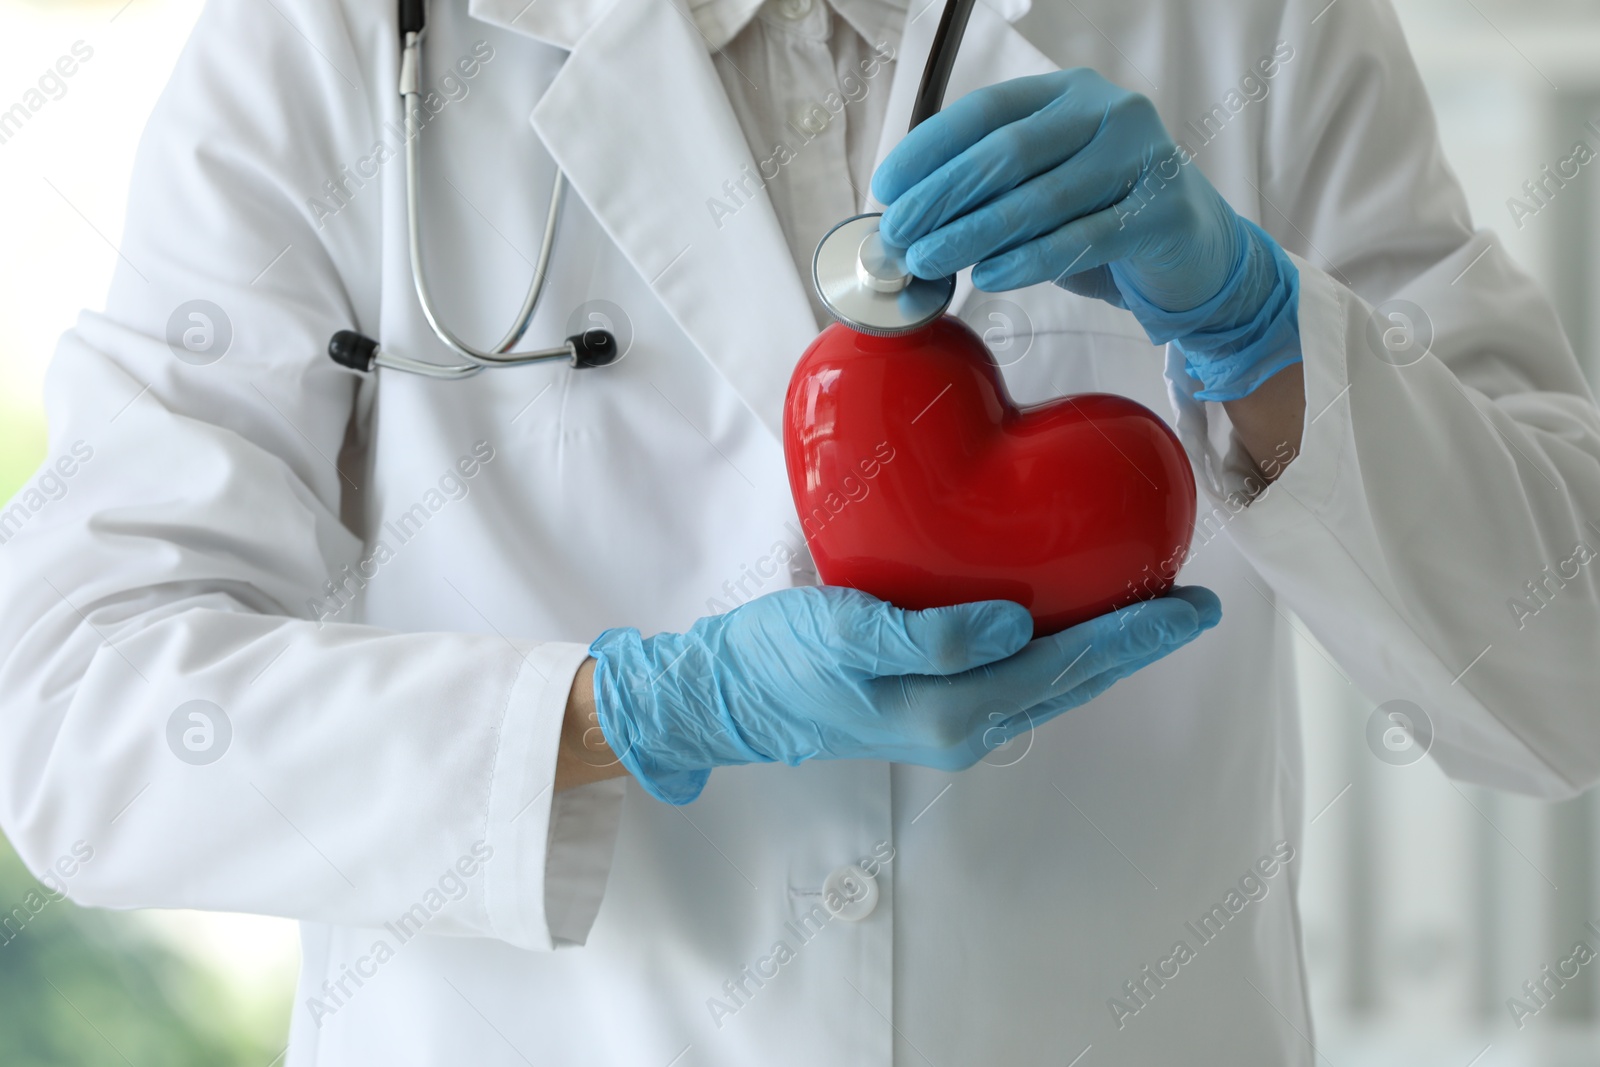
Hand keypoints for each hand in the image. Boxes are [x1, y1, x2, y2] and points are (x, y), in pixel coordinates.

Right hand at [589, 585, 1220, 803]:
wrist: (727, 696)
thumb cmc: (777, 659)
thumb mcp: (842, 632)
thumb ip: (928, 635)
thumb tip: (1015, 626)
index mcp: (953, 712)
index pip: (1066, 666)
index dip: (1133, 635)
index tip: (1189, 607)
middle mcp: (965, 728)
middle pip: (1072, 682)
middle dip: (1134, 644)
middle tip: (1190, 605)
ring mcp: (952, 724)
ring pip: (1051, 685)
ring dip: (1103, 650)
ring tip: (1145, 609)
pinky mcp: (934, 706)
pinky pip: (1019, 679)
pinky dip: (1060, 651)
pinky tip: (1067, 622)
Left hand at [873, 70, 1300, 401]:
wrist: (1196, 252)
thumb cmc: (1105, 217)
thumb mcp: (1045, 187)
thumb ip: (992, 188)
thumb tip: (910, 216)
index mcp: (1070, 94)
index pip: (986, 111)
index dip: (929, 148)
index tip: (887, 187)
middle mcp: (1109, 113)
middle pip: (1008, 153)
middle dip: (942, 196)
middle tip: (899, 233)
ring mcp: (1141, 158)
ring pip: (1040, 198)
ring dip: (973, 234)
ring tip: (929, 261)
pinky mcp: (1161, 213)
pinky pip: (1080, 239)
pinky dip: (1028, 260)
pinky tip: (988, 276)